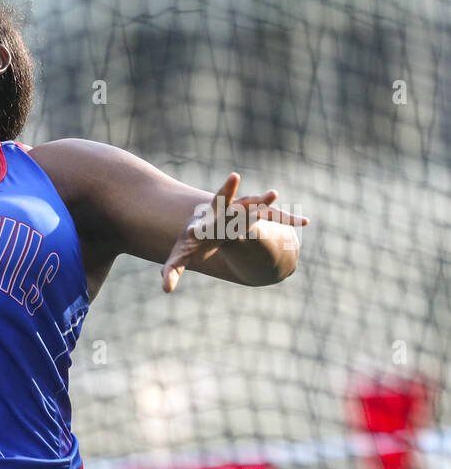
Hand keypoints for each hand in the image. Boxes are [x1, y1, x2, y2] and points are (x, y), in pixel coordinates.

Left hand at [162, 172, 308, 292]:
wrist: (209, 222)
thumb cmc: (195, 241)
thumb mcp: (182, 256)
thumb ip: (172, 271)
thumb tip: (164, 290)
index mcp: (205, 221)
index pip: (198, 227)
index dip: (199, 228)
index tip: (192, 230)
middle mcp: (224, 211)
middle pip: (228, 203)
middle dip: (233, 193)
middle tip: (235, 178)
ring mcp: (242, 209)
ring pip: (254, 204)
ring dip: (264, 200)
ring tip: (273, 193)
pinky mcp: (256, 213)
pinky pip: (273, 216)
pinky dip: (288, 218)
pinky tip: (304, 222)